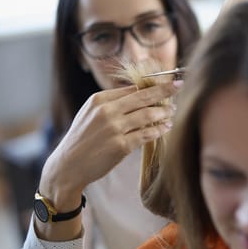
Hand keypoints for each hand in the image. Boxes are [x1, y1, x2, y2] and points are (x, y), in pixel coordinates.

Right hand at [34, 81, 180, 240]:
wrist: (68, 165)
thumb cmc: (82, 138)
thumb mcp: (90, 113)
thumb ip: (111, 102)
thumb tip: (138, 92)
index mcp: (99, 100)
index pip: (131, 88)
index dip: (151, 85)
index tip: (166, 83)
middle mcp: (107, 111)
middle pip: (142, 97)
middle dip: (164, 90)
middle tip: (179, 86)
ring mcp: (114, 128)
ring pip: (147, 115)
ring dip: (164, 112)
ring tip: (173, 110)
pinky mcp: (121, 146)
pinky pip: (146, 134)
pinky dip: (159, 129)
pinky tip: (166, 127)